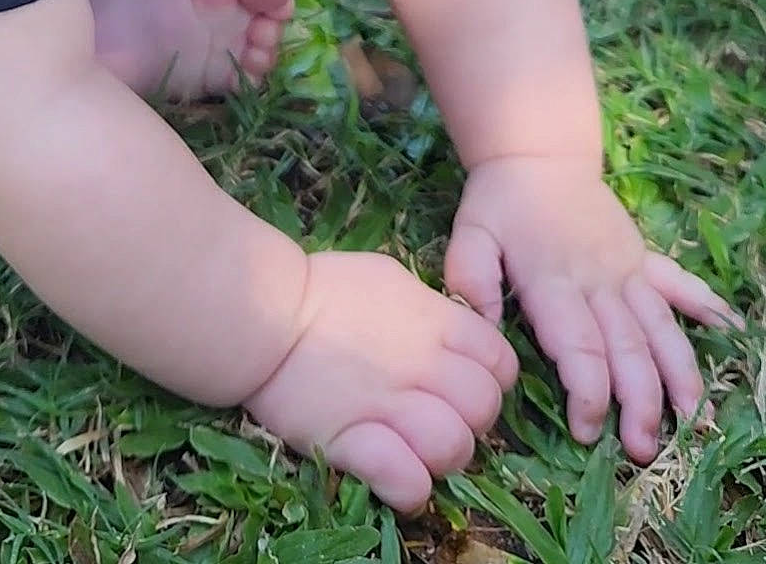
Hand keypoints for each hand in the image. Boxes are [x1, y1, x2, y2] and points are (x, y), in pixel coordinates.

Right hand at [244, 248, 517, 512]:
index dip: (491, 379)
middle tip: (440, 417)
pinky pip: (408, 484)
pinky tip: (395, 476)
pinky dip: (409, 488)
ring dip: (442, 457)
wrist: (264, 312)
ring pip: (455, 450)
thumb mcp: (390, 277)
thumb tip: (451, 329)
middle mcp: (425, 365)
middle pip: (485, 409)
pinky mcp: (356, 443)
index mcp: (437, 322)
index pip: (501, 362)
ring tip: (416, 449)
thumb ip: (429, 308)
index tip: (466, 383)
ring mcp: (392, 407)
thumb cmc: (325, 289)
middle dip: (472, 420)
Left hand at [446, 156, 742, 462]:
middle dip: (640, 403)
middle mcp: (599, 280)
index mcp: (554, 282)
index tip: (587, 432)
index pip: (580, 347)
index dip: (588, 393)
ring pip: (660, 327)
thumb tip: (478, 323)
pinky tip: (731, 328)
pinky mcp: (642, 257)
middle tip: (643, 450)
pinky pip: (677, 281)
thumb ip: (470, 278)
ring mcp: (627, 268)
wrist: (537, 153)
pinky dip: (705, 303)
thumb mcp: (470, 234)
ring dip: (679, 373)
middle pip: (628, 348)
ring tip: (695, 418)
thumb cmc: (500, 202)